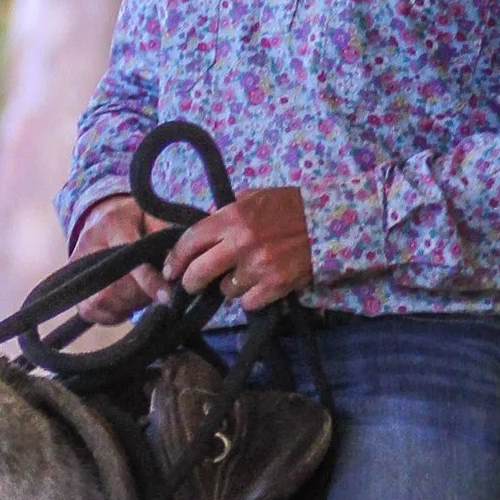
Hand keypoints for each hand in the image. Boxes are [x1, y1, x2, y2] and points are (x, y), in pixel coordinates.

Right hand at [70, 195, 163, 323]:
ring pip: (102, 300)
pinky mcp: (72, 283)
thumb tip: (181, 260)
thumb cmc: (138, 220)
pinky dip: (112, 314)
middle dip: (142, 295)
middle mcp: (89, 242)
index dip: (149, 281)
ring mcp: (76, 264)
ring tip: (143, 295)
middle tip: (159, 293)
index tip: (167, 297)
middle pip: (116, 285)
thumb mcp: (156, 216)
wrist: (105, 218)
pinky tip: (126, 303)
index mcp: (113, 223)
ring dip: (128, 305)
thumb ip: (167, 233)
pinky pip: (89, 311)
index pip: (130, 258)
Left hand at [167, 185, 312, 311]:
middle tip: (193, 284)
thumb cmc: (290, 206)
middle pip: (199, 273)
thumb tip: (201, 225)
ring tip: (244, 274)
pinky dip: (251, 297)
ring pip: (225, 290)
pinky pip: (248, 302)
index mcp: (232, 218)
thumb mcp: (254, 197)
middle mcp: (241, 244)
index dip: (175, 259)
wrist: (329, 221)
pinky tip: (260, 284)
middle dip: (191, 282)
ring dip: (230, 286)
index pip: (190, 241)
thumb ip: (224, 210)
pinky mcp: (276, 285)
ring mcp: (259, 267)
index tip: (170, 269)